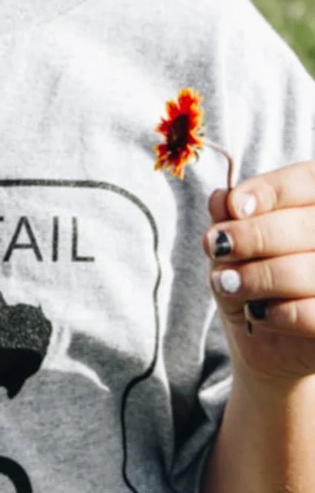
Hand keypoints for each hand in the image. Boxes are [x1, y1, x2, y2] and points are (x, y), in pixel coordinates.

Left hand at [203, 162, 314, 385]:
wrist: (267, 340)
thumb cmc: (252, 274)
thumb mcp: (232, 241)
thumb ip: (230, 217)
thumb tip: (221, 199)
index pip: (305, 181)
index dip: (270, 190)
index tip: (235, 206)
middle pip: (305, 226)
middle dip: (253, 236)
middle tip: (217, 246)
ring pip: (307, 271)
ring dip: (257, 277)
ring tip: (227, 283)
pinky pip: (313, 313)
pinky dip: (279, 314)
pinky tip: (257, 313)